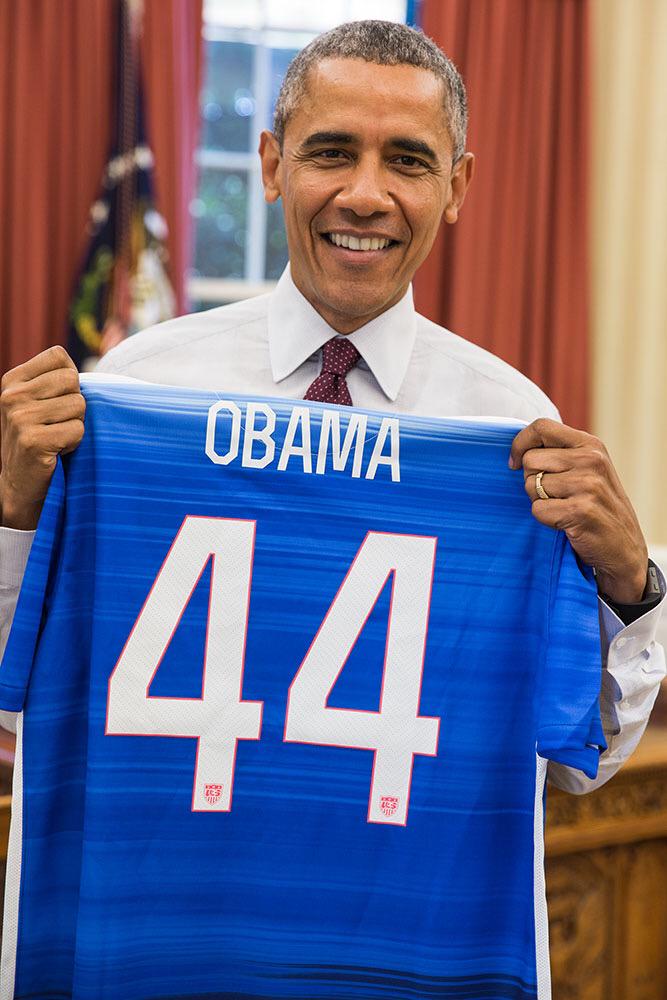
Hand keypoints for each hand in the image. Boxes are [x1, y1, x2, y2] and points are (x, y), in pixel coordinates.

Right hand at [0, 346, 84, 529]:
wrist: (19, 484)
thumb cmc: (38, 439)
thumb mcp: (36, 402)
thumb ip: (54, 380)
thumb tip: (92, 371)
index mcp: (12, 380)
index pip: (59, 356)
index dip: (69, 380)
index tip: (56, 403)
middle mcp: (12, 396)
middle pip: (72, 380)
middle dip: (75, 404)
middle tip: (58, 424)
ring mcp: (20, 418)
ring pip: (78, 405)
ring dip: (75, 425)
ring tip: (57, 438)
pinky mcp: (33, 441)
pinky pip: (78, 430)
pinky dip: (74, 443)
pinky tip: (57, 451)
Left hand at [509, 419, 647, 604]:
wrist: (623, 546)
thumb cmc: (598, 506)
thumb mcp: (588, 469)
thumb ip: (561, 453)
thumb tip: (519, 448)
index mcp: (590, 445)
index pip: (541, 427)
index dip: (520, 443)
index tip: (515, 463)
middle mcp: (591, 460)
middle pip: (530, 460)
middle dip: (532, 480)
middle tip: (554, 495)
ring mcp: (588, 485)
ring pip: (531, 486)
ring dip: (539, 501)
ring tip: (563, 508)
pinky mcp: (581, 510)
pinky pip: (538, 510)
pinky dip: (545, 519)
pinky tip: (565, 522)